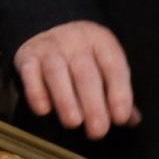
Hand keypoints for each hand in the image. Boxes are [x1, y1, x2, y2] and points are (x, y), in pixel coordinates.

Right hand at [13, 20, 139, 139]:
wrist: (47, 27)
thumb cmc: (83, 55)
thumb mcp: (104, 64)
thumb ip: (117, 91)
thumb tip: (131, 120)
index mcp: (100, 41)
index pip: (113, 66)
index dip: (119, 93)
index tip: (120, 119)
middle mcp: (75, 41)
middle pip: (85, 73)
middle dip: (93, 104)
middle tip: (98, 131)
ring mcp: (48, 47)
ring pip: (56, 72)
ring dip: (66, 100)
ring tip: (74, 123)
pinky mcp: (26, 56)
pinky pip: (30, 74)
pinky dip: (36, 92)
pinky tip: (44, 111)